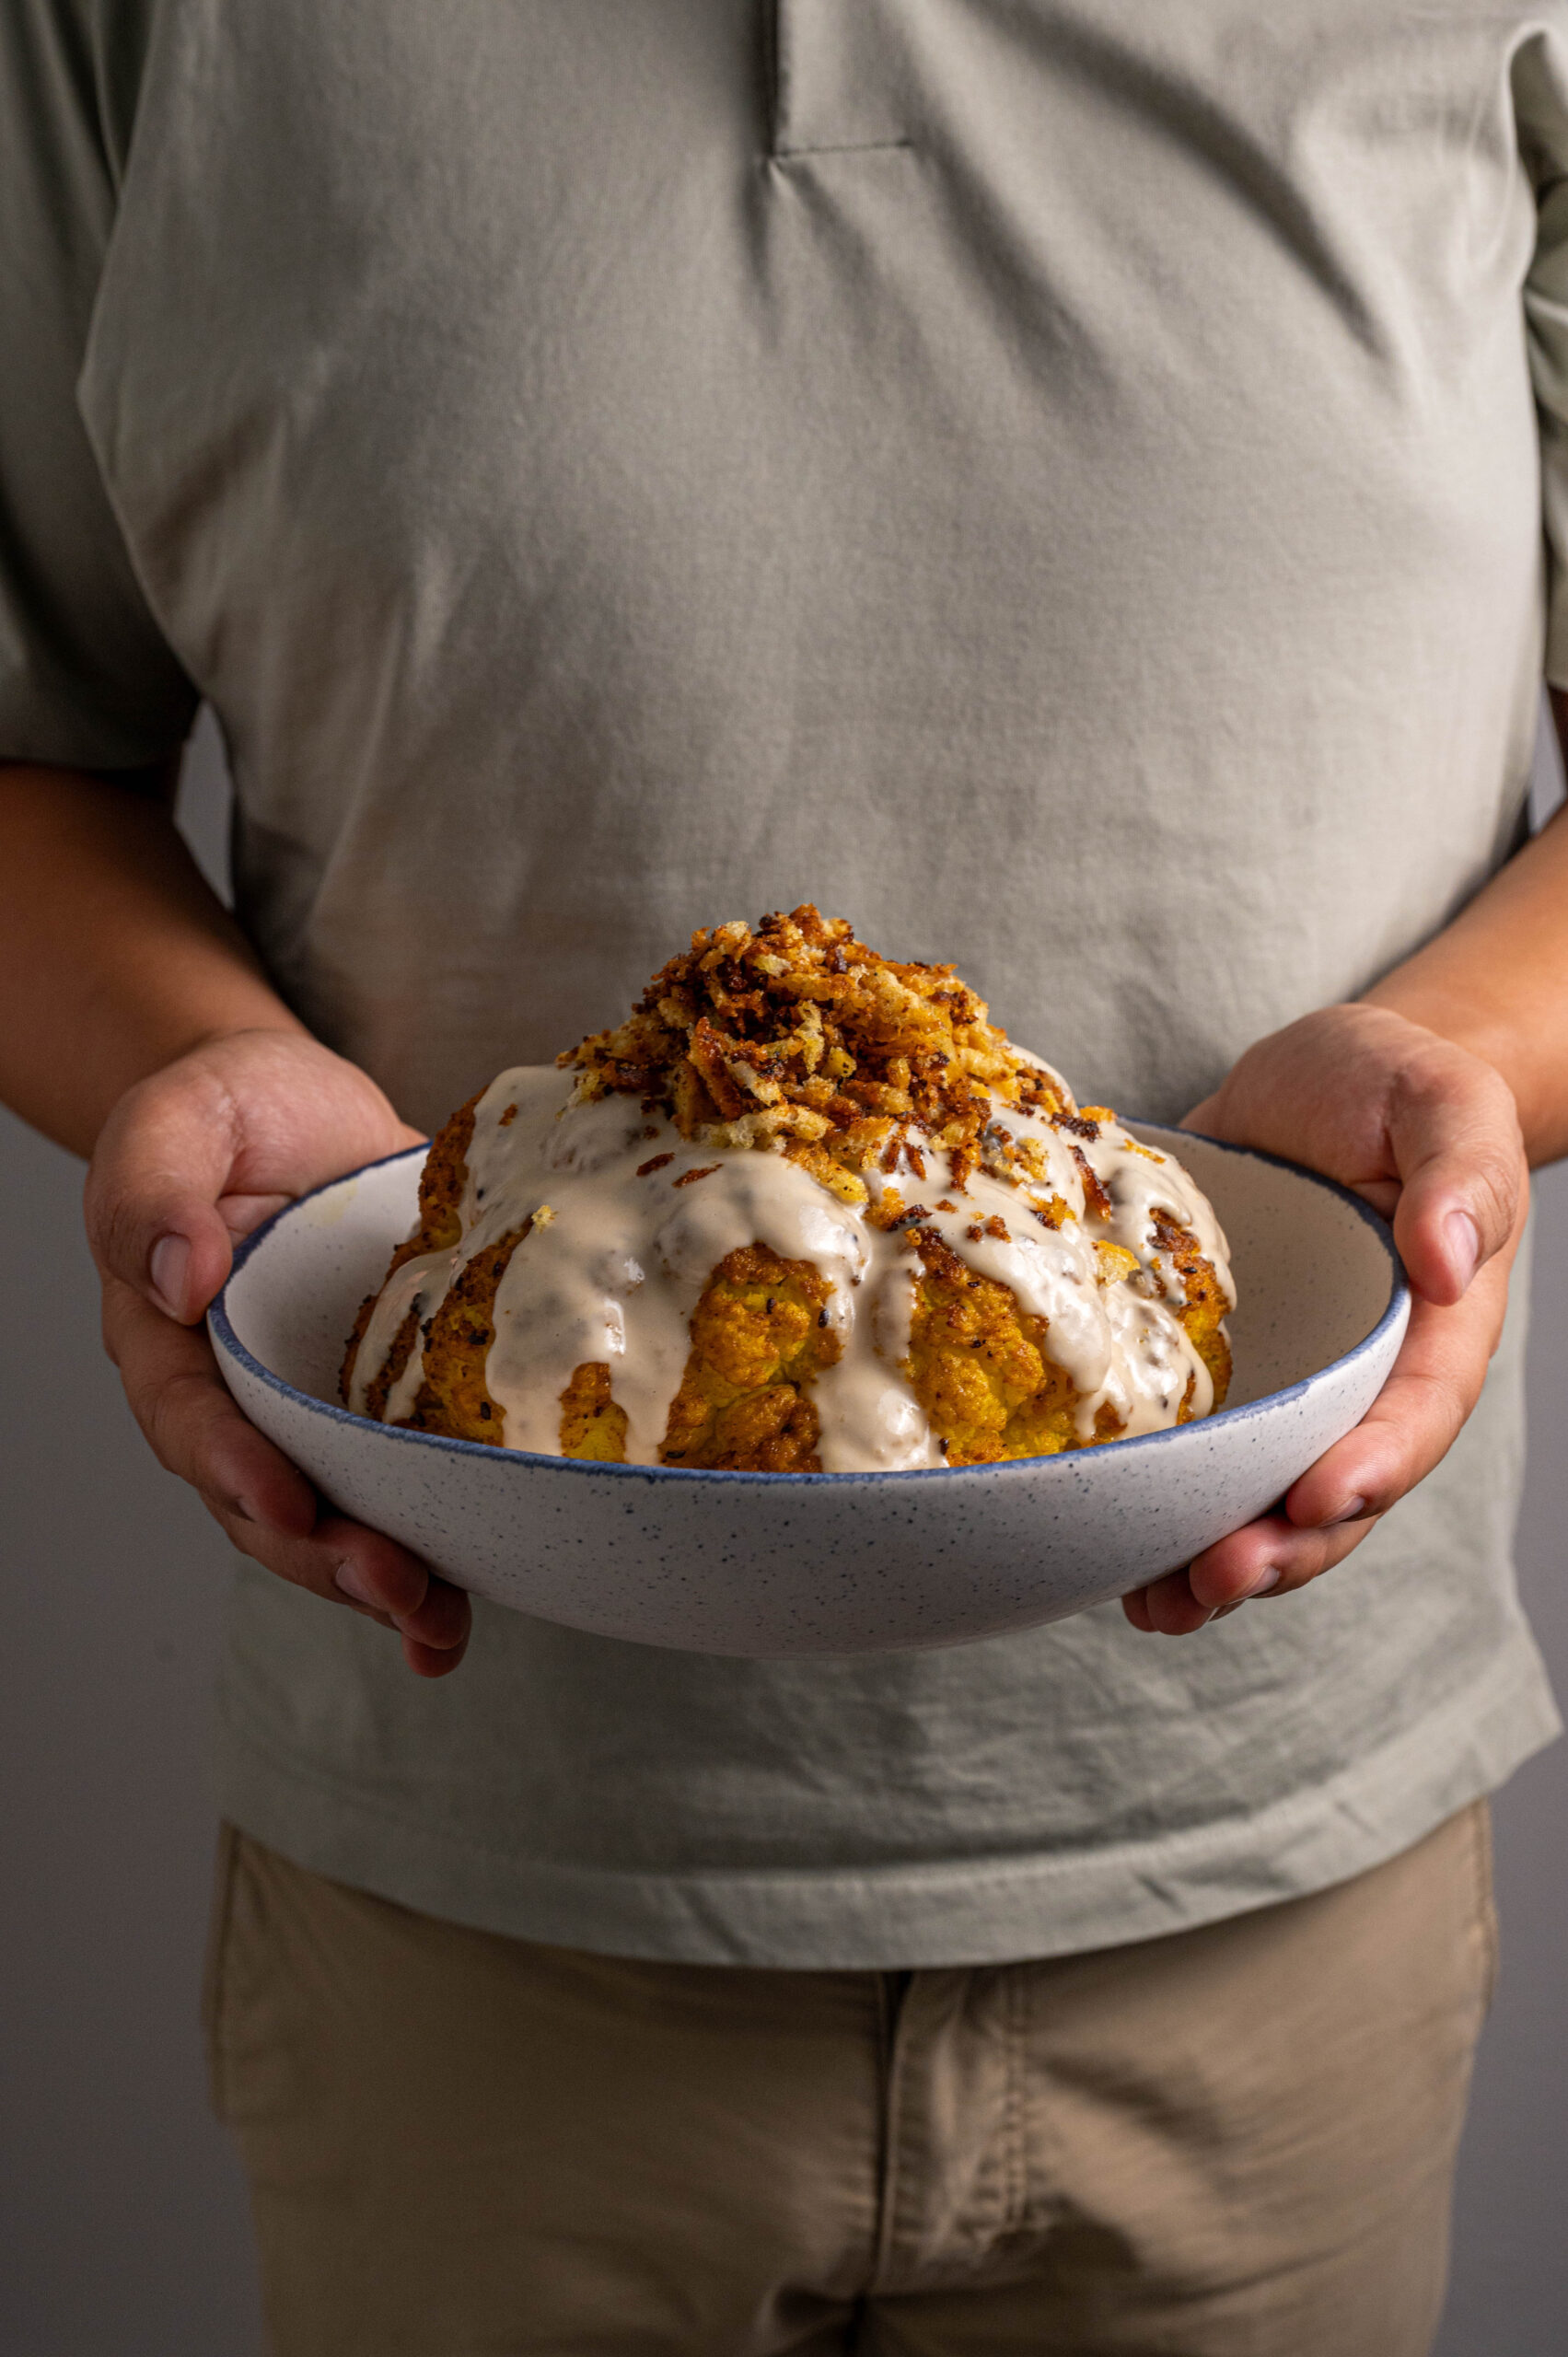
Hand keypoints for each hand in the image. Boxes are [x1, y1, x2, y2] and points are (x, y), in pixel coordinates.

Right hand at [85, 1028, 471, 1674]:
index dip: (237, 1471)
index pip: (194, 1422)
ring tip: (438, 1621)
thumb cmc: (227, 1112)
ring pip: (336, 1523)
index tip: (286, 1505)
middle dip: (327, 1557)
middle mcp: (241, 1399)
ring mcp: (317, 1414)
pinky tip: (465, 1613)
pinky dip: (438, 1557)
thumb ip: (157, 1190)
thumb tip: (175, 1274)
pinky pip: (406, 1494)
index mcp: (171, 1342)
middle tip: (393, 1585)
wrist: (301, 1107)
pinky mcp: (391, 1410)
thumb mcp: (174, 1121)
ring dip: (386, 1582)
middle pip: (267, 1504)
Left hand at [1122, 1004, 1526, 1635]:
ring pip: (1258, 1498)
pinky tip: (1106, 1557)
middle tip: (1215, 1578)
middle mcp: (1357, 1379)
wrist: (1317, 1077)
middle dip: (1279, 1548)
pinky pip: (1190, 1456)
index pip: (1412, 1419)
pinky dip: (1153, 1513)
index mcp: (1432, 1330)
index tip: (1318, 1501)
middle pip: (1332, 1492)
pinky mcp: (1211, 1373)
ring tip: (1156, 1605)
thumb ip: (1460, 1178)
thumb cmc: (1395, 1086)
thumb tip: (1448, 1261)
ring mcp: (1283, 1385)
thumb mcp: (1442, 1103)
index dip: (1369, 1471)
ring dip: (1211, 1560)